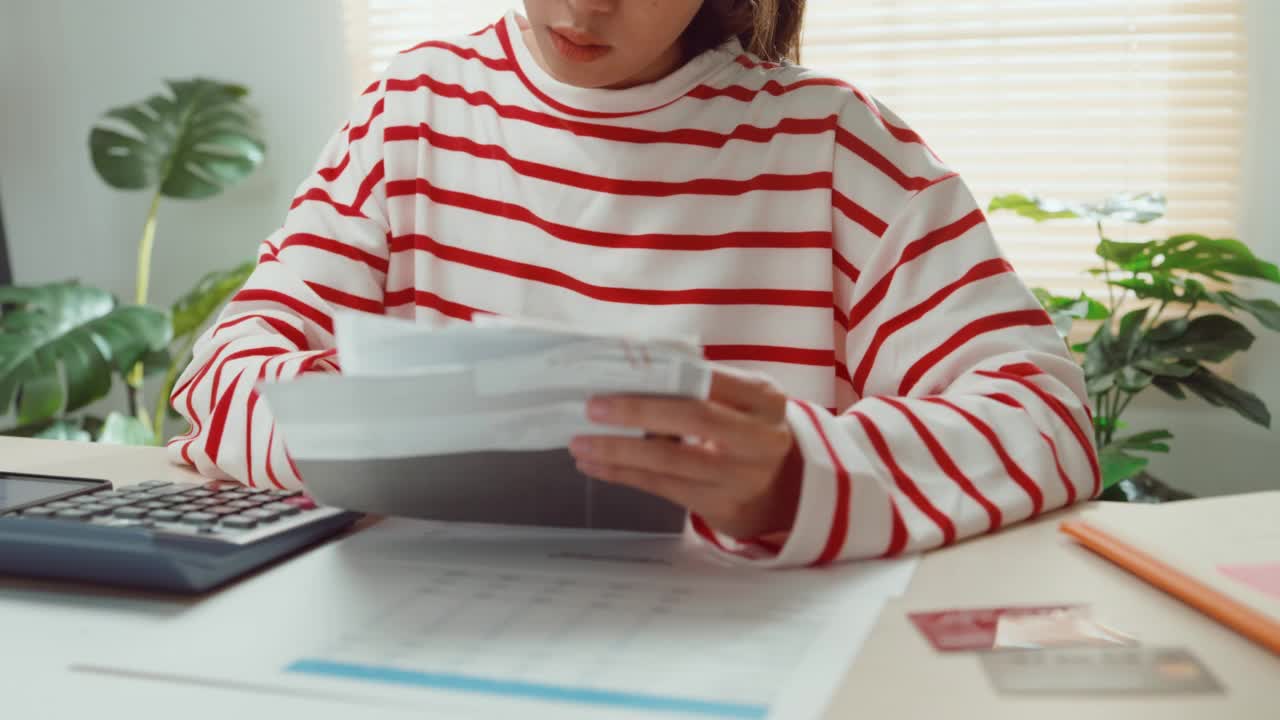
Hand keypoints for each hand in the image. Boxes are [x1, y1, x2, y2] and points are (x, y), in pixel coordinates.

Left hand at [569, 370, 800, 539]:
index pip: (713, 379)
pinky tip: (596, 465)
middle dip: (638, 411)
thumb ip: (703, 384)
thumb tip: (633, 368)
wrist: (783, 490)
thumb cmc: (747, 429)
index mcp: (764, 399)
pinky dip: (623, 474)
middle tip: (593, 408)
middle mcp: (758, 438)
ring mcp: (739, 476)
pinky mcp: (719, 505)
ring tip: (581, 443)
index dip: (668, 375)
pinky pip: (661, 487)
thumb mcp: (744, 400)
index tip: (623, 369)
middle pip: (694, 418)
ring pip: (670, 461)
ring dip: (618, 452)